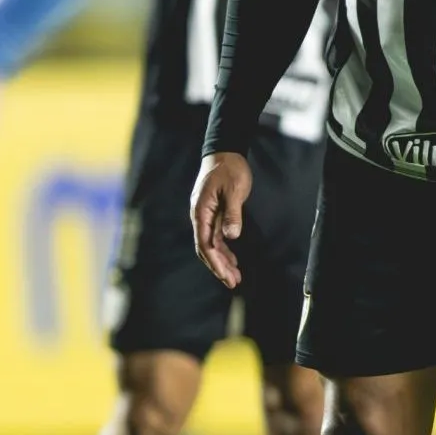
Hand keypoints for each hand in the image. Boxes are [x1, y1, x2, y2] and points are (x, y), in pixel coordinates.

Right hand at [188, 151, 252, 288]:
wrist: (225, 151)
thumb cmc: (230, 169)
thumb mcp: (234, 190)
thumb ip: (232, 213)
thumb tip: (231, 236)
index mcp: (201, 211)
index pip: (205, 243)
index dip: (215, 262)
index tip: (226, 276)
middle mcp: (200, 216)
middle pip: (206, 248)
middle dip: (219, 267)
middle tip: (233, 283)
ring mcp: (206, 215)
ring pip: (211, 245)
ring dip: (222, 262)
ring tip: (235, 278)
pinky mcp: (213, 213)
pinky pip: (216, 237)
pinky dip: (224, 250)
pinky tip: (233, 261)